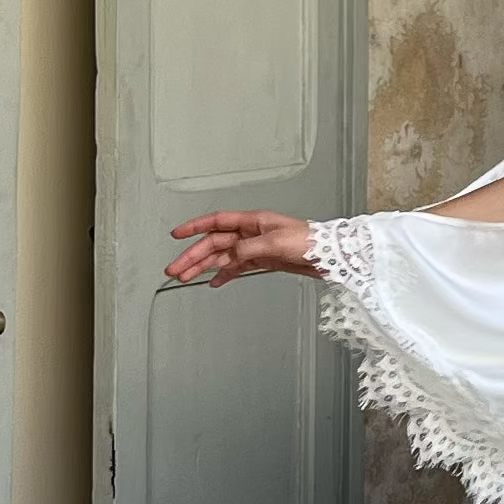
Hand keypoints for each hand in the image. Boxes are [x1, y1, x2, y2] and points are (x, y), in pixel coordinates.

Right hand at [165, 210, 316, 285]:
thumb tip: (229, 255)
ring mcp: (254, 247)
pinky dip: (224, 274)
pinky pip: (236, 267)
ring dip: (203, 267)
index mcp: (252, 221)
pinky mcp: (262, 260)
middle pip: (214, 243)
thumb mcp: (275, 243)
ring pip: (222, 257)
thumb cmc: (308, 241)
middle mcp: (250, 233)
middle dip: (192, 255)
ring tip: (186, 277)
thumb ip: (248, 248)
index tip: (176, 234)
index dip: (194, 227)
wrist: (327, 256)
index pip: (216, 221)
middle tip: (175, 269)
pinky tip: (214, 281)